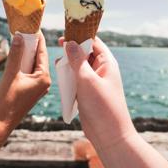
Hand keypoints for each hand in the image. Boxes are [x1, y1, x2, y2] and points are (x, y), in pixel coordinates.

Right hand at [0, 32, 50, 153]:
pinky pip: (31, 72)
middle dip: (33, 45)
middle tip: (27, 31)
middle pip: (40, 58)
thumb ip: (15, 55)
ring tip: (22, 41)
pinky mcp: (32, 91)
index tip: (35, 27)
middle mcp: (44, 82)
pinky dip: (25, 64)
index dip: (38, 39)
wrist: (1, 122)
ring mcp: (39, 87)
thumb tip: (19, 36)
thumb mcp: (10, 74)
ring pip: (35, 65)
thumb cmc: (6, 101)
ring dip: (28, 54)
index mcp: (43, 78)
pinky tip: (19, 57)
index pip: (42, 53)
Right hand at [61, 37, 167, 166]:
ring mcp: (95, 81)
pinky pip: (77, 79)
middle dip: (72, 50)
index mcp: (107, 63)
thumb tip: (70, 43)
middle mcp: (102, 70)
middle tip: (58, 46)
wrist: (109, 134)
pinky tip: (61, 78)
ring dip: (69, 64)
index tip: (65, 34)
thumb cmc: (102, 106)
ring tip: (58, 63)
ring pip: (79, 66)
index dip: (80, 36)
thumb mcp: (87, 79)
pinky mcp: (88, 92)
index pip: (94, 42)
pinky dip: (69, 77)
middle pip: (85, 53)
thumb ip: (77, 60)